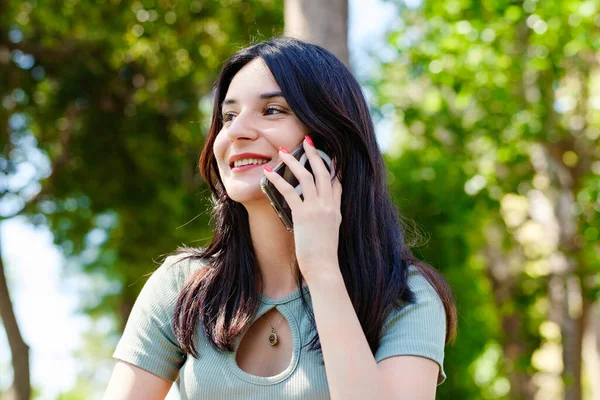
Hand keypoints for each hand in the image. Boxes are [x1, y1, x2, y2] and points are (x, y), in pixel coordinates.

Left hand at [262, 136, 342, 280]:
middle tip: (307, 139)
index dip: (333, 165)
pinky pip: (289, 191)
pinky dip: (278, 180)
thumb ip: (328, 219)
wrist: (324, 268)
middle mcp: (329, 205)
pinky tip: (268, 172)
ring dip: (294, 161)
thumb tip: (319, 215)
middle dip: (315, 153)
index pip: (337, 181)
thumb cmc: (324, 256)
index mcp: (337, 209)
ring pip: (307, 176)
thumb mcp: (331, 233)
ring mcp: (318, 208)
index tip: (328, 153)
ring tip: (283, 151)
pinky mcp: (303, 214)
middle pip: (324, 171)